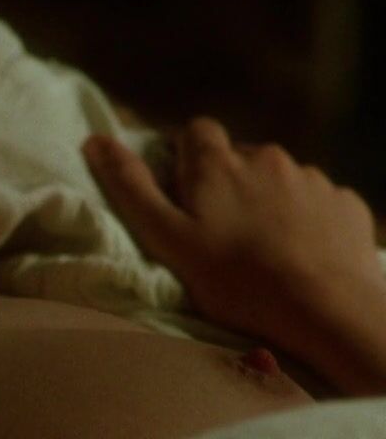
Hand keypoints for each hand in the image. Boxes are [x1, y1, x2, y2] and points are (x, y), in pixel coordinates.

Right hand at [81, 118, 383, 354]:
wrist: (327, 311)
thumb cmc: (236, 279)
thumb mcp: (167, 238)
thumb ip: (130, 186)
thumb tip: (95, 140)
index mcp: (217, 163)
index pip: (197, 130)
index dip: (187, 156)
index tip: (185, 192)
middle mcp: (266, 157)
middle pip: (239, 156)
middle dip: (230, 182)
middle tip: (222, 230)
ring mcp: (311, 179)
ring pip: (280, 179)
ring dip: (269, 200)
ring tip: (265, 248)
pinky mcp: (347, 204)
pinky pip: (319, 202)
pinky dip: (308, 219)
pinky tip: (303, 254)